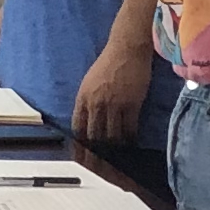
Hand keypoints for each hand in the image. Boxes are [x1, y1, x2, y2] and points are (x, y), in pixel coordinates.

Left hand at [71, 30, 154, 144]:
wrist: (127, 48)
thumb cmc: (108, 63)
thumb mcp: (89, 82)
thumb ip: (87, 101)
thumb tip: (88, 120)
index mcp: (82, 98)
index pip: (78, 128)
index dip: (81, 143)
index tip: (85, 153)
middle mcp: (95, 104)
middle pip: (94, 136)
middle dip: (97, 151)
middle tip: (102, 161)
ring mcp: (113, 105)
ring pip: (112, 136)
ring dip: (115, 147)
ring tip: (119, 155)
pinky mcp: (131, 104)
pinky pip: (129, 128)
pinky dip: (130, 138)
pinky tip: (132, 142)